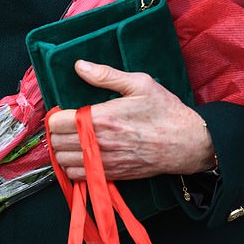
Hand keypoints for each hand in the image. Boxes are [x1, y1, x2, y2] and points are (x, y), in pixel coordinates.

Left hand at [47, 60, 214, 180]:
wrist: (187, 143)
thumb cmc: (165, 111)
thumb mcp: (140, 84)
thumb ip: (106, 75)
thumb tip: (80, 66)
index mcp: (103, 118)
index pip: (58, 122)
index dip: (56, 115)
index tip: (63, 109)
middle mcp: (100, 143)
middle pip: (57, 143)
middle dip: (57, 132)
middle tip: (66, 123)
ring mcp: (106, 163)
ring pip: (64, 161)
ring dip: (63, 150)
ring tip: (72, 138)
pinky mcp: (113, 176)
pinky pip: (79, 177)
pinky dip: (74, 166)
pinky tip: (82, 154)